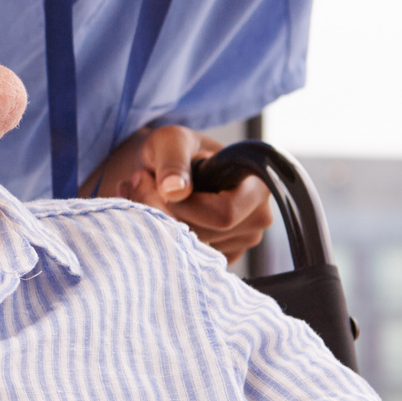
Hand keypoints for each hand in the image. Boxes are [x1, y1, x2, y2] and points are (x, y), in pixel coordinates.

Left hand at [86, 125, 271, 261]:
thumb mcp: (169, 141)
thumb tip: (174, 190)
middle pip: (209, 235)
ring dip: (164, 227)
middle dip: (168, 216)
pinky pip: (194, 259)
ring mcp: (245, 239)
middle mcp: (259, 216)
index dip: (185, 207)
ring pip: (197, 250)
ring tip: (147, 198)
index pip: (223, 215)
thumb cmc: (174, 148)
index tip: (161, 187)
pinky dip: (170, 240)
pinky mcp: (227, 254)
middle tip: (142, 189)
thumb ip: (172, 161)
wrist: (169, 166)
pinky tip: (159, 217)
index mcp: (258, 185)